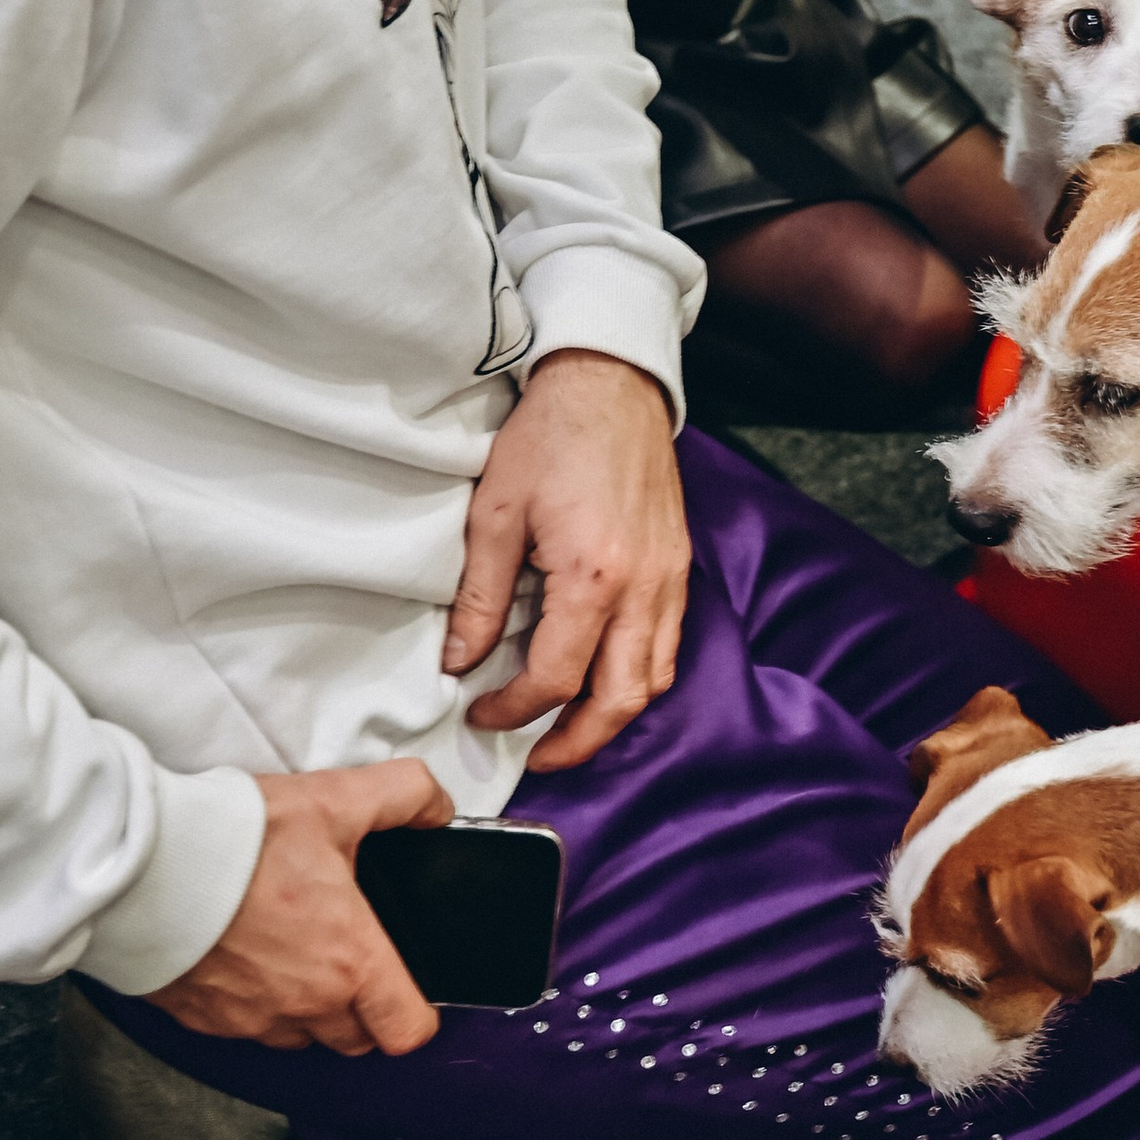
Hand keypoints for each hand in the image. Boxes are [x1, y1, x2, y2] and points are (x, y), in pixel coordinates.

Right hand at [148, 762, 447, 1055]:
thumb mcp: (335, 799)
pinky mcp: (200, 1017)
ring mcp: (248, 1017)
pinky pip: (241, 1029)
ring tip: (295, 954)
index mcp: (347, 962)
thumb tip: (435, 807)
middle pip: (353, 1039)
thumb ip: (403, 795)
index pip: (405, 1030)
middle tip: (351, 960)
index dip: (415, 1014)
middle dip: (362, 1011)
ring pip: (297, 1037)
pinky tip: (245, 958)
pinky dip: (251, 1004)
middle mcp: (302, 1003)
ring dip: (305, 1010)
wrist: (143, 861)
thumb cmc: (238, 839)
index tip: (407, 990)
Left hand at [446, 349, 687, 770]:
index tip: (480, 711)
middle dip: (576, 742)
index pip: (555, 678)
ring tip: (568, 726)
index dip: (512, 710)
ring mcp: (670, 579)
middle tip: (535, 755)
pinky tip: (602, 676)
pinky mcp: (679, 567)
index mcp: (594, 577)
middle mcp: (644, 588)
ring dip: (612, 716)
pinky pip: (669, 646)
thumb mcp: (495, 515)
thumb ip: (479, 598)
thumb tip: (460, 662)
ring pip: (655, 680)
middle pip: (621, 700)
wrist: (611, 384)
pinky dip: (638, 677)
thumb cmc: (550, 437)